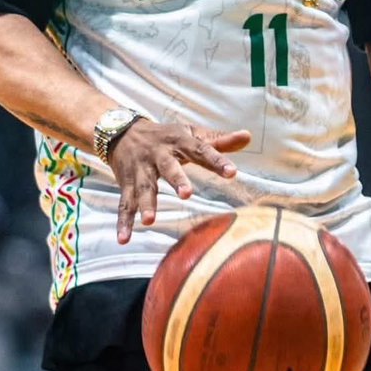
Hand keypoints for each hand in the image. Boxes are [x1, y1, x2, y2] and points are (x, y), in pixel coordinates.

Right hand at [109, 121, 251, 242]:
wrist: (122, 132)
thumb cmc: (166, 137)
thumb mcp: (191, 134)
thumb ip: (218, 141)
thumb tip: (247, 136)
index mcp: (179, 142)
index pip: (201, 150)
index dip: (216, 160)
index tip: (232, 172)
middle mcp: (159, 155)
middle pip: (168, 167)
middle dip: (176, 180)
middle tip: (187, 194)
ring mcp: (141, 170)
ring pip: (144, 188)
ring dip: (146, 204)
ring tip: (150, 221)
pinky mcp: (127, 184)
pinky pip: (124, 203)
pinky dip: (123, 221)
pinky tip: (124, 239)